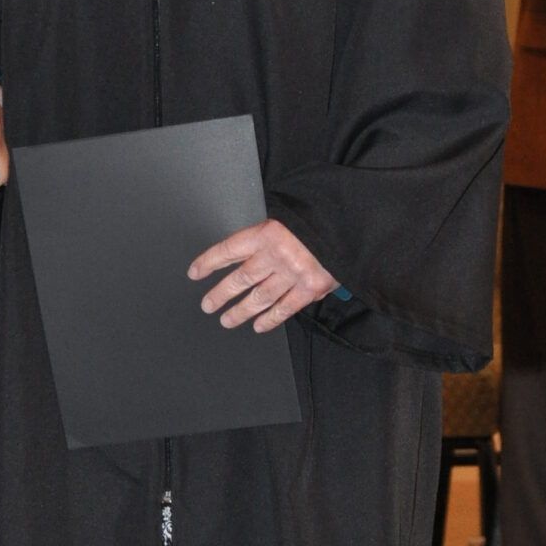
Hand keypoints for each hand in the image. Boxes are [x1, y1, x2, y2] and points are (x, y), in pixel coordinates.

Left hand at [187, 219, 336, 333]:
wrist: (351, 223)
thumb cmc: (318, 219)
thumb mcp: (288, 219)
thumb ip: (268, 237)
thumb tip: (245, 255)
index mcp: (267, 232)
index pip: (228, 250)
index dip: (209, 262)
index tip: (195, 272)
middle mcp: (276, 254)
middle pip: (240, 278)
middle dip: (220, 294)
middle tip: (208, 304)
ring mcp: (293, 273)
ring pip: (259, 297)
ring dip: (241, 311)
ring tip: (227, 320)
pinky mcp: (310, 287)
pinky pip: (285, 308)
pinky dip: (270, 319)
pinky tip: (259, 325)